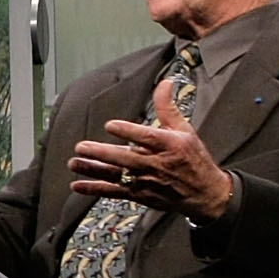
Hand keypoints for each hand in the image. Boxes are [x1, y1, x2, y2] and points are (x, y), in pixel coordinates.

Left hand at [67, 79, 236, 220]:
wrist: (205, 194)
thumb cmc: (193, 158)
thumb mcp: (185, 130)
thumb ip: (168, 107)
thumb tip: (165, 83)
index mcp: (169, 146)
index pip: (146, 138)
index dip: (128, 131)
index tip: (110, 125)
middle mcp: (156, 165)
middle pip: (126, 159)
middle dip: (102, 153)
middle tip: (82, 146)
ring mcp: (146, 181)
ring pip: (116, 176)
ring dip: (93, 170)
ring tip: (74, 162)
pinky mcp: (140, 195)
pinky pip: (114, 192)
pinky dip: (95, 189)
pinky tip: (78, 185)